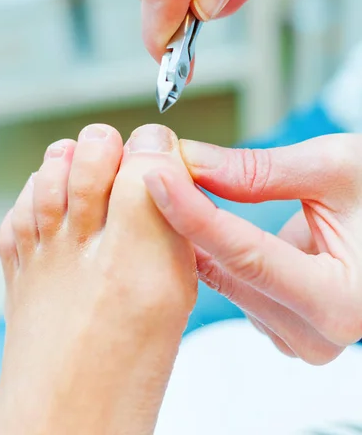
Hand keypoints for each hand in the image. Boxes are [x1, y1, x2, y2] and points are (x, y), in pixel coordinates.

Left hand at [144, 134, 361, 364]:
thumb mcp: (335, 168)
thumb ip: (262, 171)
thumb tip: (194, 162)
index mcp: (341, 298)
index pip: (247, 255)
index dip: (194, 213)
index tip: (155, 178)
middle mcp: (319, 333)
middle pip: (228, 273)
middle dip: (186, 218)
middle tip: (157, 168)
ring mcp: (299, 336)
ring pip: (224, 282)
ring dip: (198, 235)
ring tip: (183, 191)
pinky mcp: (283, 326)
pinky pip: (232, 286)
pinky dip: (215, 252)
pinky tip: (209, 223)